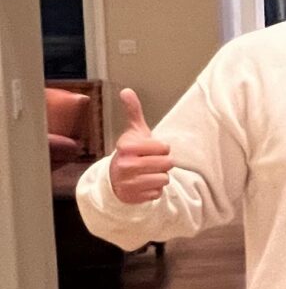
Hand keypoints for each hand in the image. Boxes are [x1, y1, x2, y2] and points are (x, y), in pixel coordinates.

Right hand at [108, 88, 173, 203]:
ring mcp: (129, 183)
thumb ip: (133, 111)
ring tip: (146, 173)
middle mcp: (125, 165)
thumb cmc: (131, 152)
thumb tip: (127, 91)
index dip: (162, 148)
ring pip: (165, 179)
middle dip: (163, 163)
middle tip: (150, 162)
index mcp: (126, 147)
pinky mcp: (134, 198)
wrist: (115, 179)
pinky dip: (154, 189)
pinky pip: (159, 192)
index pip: (164, 148)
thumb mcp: (133, 132)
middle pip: (167, 163)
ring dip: (160, 176)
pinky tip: (143, 185)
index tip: (150, 149)